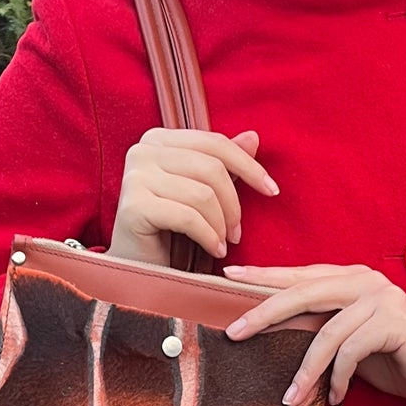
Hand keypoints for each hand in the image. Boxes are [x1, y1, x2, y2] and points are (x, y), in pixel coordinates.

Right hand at [108, 127, 277, 267]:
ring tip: (223, 243)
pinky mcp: (133, 206)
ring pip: (202, 194)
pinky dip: (208, 237)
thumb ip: (223, 163)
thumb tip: (253, 137)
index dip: (249, 167)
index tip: (272, 191)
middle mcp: (142, 151)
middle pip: (211, 168)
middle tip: (237, 233)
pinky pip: (188, 217)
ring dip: (221, 225)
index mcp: (158, 140)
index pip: (215, 144)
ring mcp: (134, 177)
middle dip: (233, 205)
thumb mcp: (201, 193)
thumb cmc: (168, 230)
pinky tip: (213, 250)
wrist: (136, 268)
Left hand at [221, 262, 405, 405]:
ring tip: (291, 398)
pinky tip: (334, 398)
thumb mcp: (347, 341)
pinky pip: (352, 351)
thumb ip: (317, 328)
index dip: (263, 276)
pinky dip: (338, 377)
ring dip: (305, 370)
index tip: (227, 276)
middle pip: (303, 292)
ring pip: (327, 331)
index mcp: (351, 278)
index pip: (299, 275)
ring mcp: (383, 299)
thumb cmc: (393, 360)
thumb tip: (267, 329)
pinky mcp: (396, 323)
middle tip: (235, 333)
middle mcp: (365, 281)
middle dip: (265, 313)